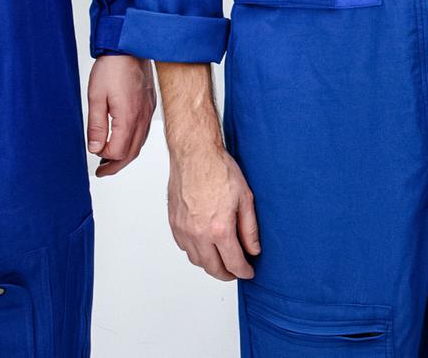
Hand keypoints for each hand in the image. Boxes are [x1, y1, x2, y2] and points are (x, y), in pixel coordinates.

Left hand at [85, 54, 153, 176]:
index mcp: (128, 118)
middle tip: (102, 172)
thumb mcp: (96, 98)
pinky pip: (144, 132)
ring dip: (125, 156)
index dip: (104, 157)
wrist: (130, 46)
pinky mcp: (150, 105)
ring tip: (110, 161)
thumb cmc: (112, 68)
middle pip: (131, 153)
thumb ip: (96, 126)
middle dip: (116, 166)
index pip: (118, 151)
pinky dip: (133, 143)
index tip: (93, 154)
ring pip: (139, 144)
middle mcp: (142, 118)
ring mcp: (148, 112)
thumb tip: (95, 149)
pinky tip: (124, 141)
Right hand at [167, 143, 259, 280]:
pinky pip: (184, 247)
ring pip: (196, 260)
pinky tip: (205, 245)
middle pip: (212, 268)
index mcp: (219, 229)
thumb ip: (249, 228)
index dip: (243, 271)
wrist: (195, 154)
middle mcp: (198, 233)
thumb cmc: (219, 170)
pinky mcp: (174, 223)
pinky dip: (195, 252)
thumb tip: (253, 250)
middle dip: (226, 274)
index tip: (248, 272)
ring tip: (221, 260)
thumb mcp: (245, 197)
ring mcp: (183, 229)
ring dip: (210, 264)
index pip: (233, 262)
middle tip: (236, 271)